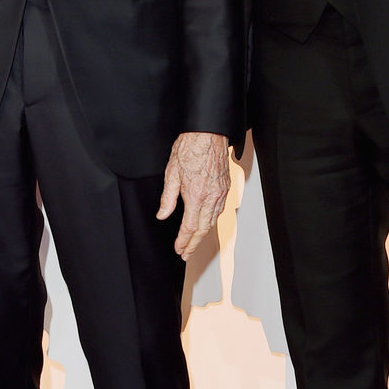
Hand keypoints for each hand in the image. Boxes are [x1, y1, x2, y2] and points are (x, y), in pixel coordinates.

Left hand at [157, 132, 230, 259]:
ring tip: (195, 242)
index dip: (183, 241)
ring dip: (203, 233)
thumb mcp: (171, 174)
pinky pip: (220, 209)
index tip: (179, 249)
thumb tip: (162, 215)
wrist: (208, 134)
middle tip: (187, 253)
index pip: (189, 227)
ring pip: (213, 221)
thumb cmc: (190, 149)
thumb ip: (168, 198)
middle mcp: (211, 198)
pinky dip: (212, 220)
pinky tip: (206, 222)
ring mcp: (221, 193)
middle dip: (194, 244)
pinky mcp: (226, 187)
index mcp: (196, 196)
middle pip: (203, 229)